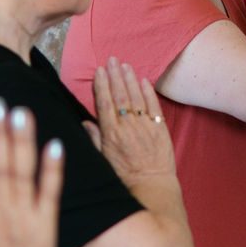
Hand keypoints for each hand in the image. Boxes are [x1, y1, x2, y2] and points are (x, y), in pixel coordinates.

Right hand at [85, 58, 177, 186]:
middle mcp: (128, 126)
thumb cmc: (124, 177)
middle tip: (111, 60)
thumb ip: (94, 139)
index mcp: (111, 134)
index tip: (99, 71)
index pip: (104, 103)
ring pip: (136, 97)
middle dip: (115, 76)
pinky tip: (144, 80)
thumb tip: (85, 122)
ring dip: (130, 79)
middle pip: (120, 95)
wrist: (151, 186)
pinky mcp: (160, 128)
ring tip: (125, 65)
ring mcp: (145, 126)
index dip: (101, 85)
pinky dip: (149, 92)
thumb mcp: (102, 160)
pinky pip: (154, 106)